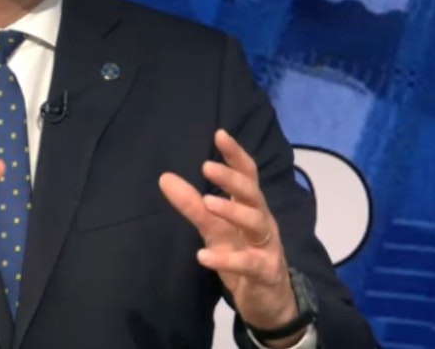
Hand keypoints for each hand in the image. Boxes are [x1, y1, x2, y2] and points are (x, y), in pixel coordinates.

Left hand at [159, 129, 300, 341]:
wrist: (269, 301)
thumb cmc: (242, 257)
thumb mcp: (215, 230)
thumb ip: (193, 205)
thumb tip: (165, 177)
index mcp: (251, 207)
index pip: (248, 174)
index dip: (235, 154)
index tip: (220, 133)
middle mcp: (262, 221)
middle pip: (252, 194)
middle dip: (231, 179)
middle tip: (206, 166)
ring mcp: (267, 246)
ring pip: (255, 223)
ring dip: (232, 211)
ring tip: (207, 202)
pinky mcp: (266, 272)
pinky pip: (249, 264)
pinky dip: (227, 260)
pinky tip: (203, 257)